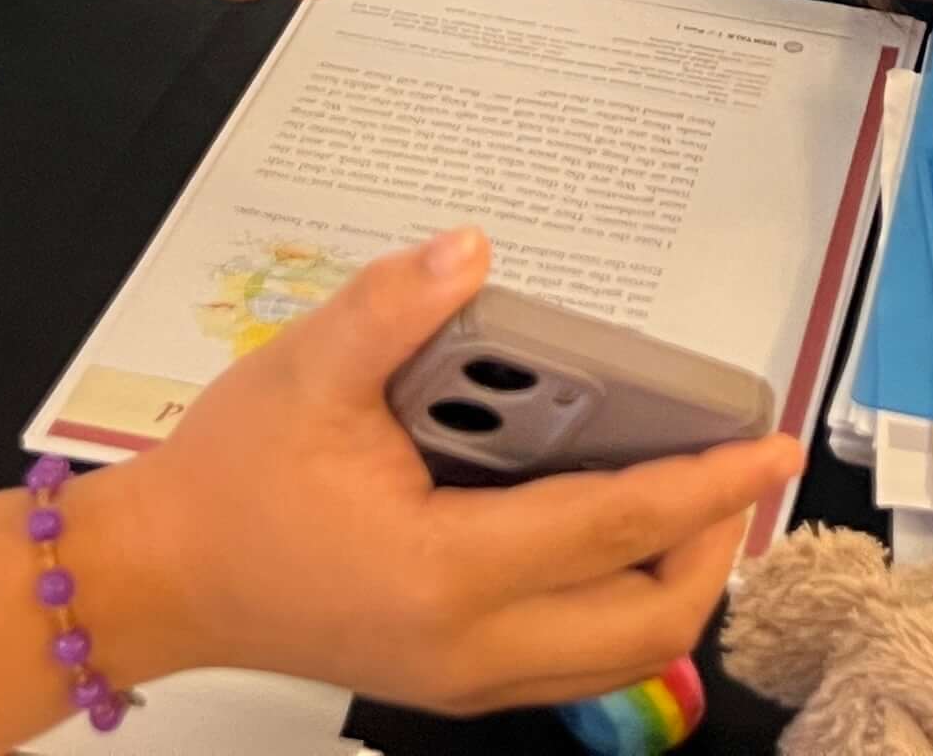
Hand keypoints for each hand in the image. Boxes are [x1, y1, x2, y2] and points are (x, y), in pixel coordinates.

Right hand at [106, 229, 800, 713]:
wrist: (160, 579)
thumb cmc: (227, 485)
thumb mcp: (304, 371)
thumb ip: (394, 307)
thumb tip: (471, 254)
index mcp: (446, 571)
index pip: (617, 528)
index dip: (709, 483)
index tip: (772, 448)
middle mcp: (468, 644)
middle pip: (646, 620)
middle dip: (715, 546)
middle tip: (739, 472)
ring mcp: (461, 676)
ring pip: (618, 656)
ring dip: (674, 583)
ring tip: (697, 502)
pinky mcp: (449, 678)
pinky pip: (571, 662)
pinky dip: (620, 607)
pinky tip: (617, 539)